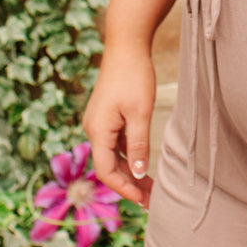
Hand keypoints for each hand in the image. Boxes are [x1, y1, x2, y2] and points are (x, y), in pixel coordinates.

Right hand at [83, 43, 156, 209]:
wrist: (126, 46)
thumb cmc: (134, 76)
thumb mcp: (140, 113)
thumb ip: (138, 145)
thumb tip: (138, 173)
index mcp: (98, 131)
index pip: (106, 171)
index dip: (124, 189)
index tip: (143, 201)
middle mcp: (93, 129)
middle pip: (109, 166)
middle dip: (130, 184)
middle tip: (152, 200)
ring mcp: (99, 122)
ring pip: (113, 156)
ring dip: (130, 171)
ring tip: (151, 186)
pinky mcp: (107, 116)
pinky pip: (115, 143)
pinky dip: (129, 156)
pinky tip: (144, 163)